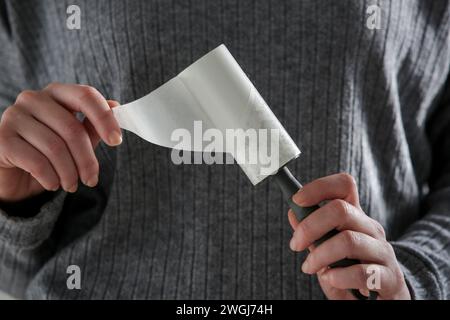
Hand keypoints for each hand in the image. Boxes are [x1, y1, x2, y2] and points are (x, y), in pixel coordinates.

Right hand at [0, 83, 121, 201]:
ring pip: (55, 147)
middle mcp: (33, 98)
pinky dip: (50, 178)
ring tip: (71, 185)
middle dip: (87, 160)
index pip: (85, 95)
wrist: (13, 174)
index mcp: (56, 93)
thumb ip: (93, 124)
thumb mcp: (75, 139)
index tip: (116, 141)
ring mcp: (14, 116)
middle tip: (92, 180)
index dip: (104, 119)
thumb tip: (115, 107)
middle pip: (72, 128)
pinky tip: (53, 184)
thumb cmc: (48, 151)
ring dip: (69, 173)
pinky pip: (36, 161)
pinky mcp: (1, 139)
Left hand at [288, 173, 410, 299]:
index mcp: (356, 218)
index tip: (297, 200)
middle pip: (341, 210)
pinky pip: (362, 272)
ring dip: (320, 255)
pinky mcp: (389, 278)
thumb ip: (313, 234)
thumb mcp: (329, 249)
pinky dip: (339, 277)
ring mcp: (382, 252)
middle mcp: (371, 229)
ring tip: (309, 267)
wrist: (386, 298)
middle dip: (310, 226)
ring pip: (348, 240)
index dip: (319, 187)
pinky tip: (330, 279)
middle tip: (295, 244)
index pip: (344, 186)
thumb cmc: (352, 270)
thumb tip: (293, 213)